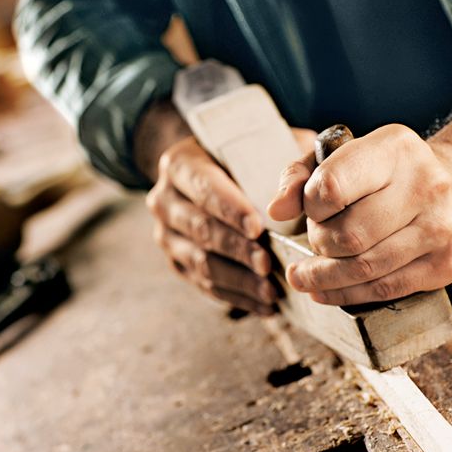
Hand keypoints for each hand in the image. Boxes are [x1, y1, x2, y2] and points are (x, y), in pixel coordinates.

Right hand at [146, 129, 315, 314]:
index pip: (204, 188)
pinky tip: (266, 304)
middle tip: (268, 264)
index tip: (258, 228)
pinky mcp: (178, 262)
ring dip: (238, 280)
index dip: (230, 210)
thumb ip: (286, 166)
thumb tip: (287, 203)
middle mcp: (164, 199)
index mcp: (179, 164)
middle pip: (201, 229)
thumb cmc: (252, 156)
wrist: (219, 172)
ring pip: (201, 263)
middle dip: (237, 250)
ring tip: (271, 291)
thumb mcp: (272, 147)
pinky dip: (237, 296)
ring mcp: (167, 235)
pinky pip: (205, 285)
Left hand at [268, 124, 451, 305]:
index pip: (331, 187)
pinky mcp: (447, 262)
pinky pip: (384, 289)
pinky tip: (325, 290)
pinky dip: (346, 294)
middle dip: (318, 244)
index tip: (311, 211)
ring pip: (363, 268)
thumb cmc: (385, 173)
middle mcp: (425, 184)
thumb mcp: (341, 157)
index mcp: (394, 147)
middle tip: (315, 241)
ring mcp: (440, 226)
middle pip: (347, 235)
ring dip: (324, 276)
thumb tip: (276, 211)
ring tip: (304, 276)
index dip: (310, 207)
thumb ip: (300, 177)